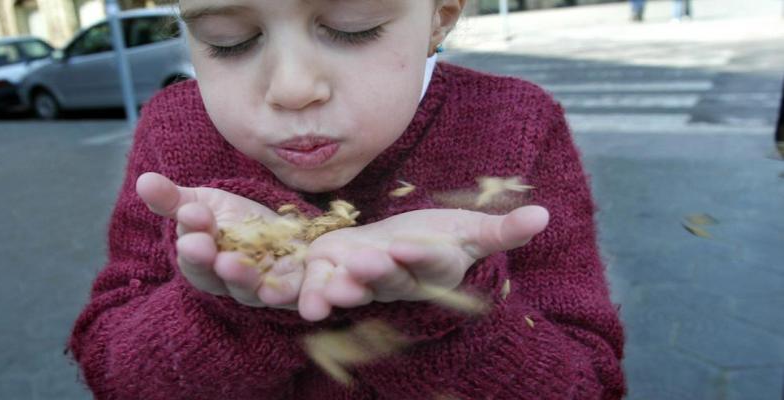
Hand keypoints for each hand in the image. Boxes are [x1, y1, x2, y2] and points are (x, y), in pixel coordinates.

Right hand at [135, 172, 303, 308]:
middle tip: (201, 244)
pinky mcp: (292, 289)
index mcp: (202, 261)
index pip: (191, 253)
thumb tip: (143, 181)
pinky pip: (288, 294)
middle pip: (214, 275)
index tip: (191, 214)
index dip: (190, 234)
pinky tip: (280, 287)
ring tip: (232, 263)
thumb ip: (172, 199)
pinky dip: (284, 292)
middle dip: (206, 259)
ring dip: (240, 277)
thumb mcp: (201, 204)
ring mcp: (260, 288)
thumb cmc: (232, 220)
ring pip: (248, 289)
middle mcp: (228, 281)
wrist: (282, 232)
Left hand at [297, 206, 549, 320]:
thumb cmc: (439, 237)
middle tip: (363, 264)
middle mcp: (399, 280)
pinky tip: (298, 297)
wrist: (401, 246)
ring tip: (331, 289)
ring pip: (353, 287)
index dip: (417, 258)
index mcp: (432, 267)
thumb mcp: (470, 230)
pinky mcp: (335, 272)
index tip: (405, 246)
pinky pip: (320, 285)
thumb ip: (502, 229)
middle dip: (376, 274)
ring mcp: (365, 280)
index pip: (428, 264)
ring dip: (340, 289)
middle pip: (388, 279)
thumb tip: (545, 215)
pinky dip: (308, 291)